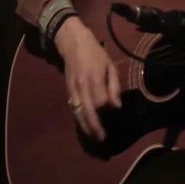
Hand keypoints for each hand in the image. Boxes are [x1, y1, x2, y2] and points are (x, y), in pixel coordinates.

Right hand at [54, 15, 121, 140]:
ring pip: (78, 113)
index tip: (114, 114)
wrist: (72, 44)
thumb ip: (114, 86)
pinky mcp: (68, 91)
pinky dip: (79, 119)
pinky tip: (84, 127)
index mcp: (93, 78)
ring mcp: (73, 90)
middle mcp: (81, 87)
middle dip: (94, 127)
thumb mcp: (110, 65)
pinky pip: (73, 109)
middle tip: (102, 139)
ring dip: (85, 127)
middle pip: (87, 111)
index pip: (99, 101)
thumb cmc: (95, 53)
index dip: (106, 109)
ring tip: (93, 138)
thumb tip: (116, 106)